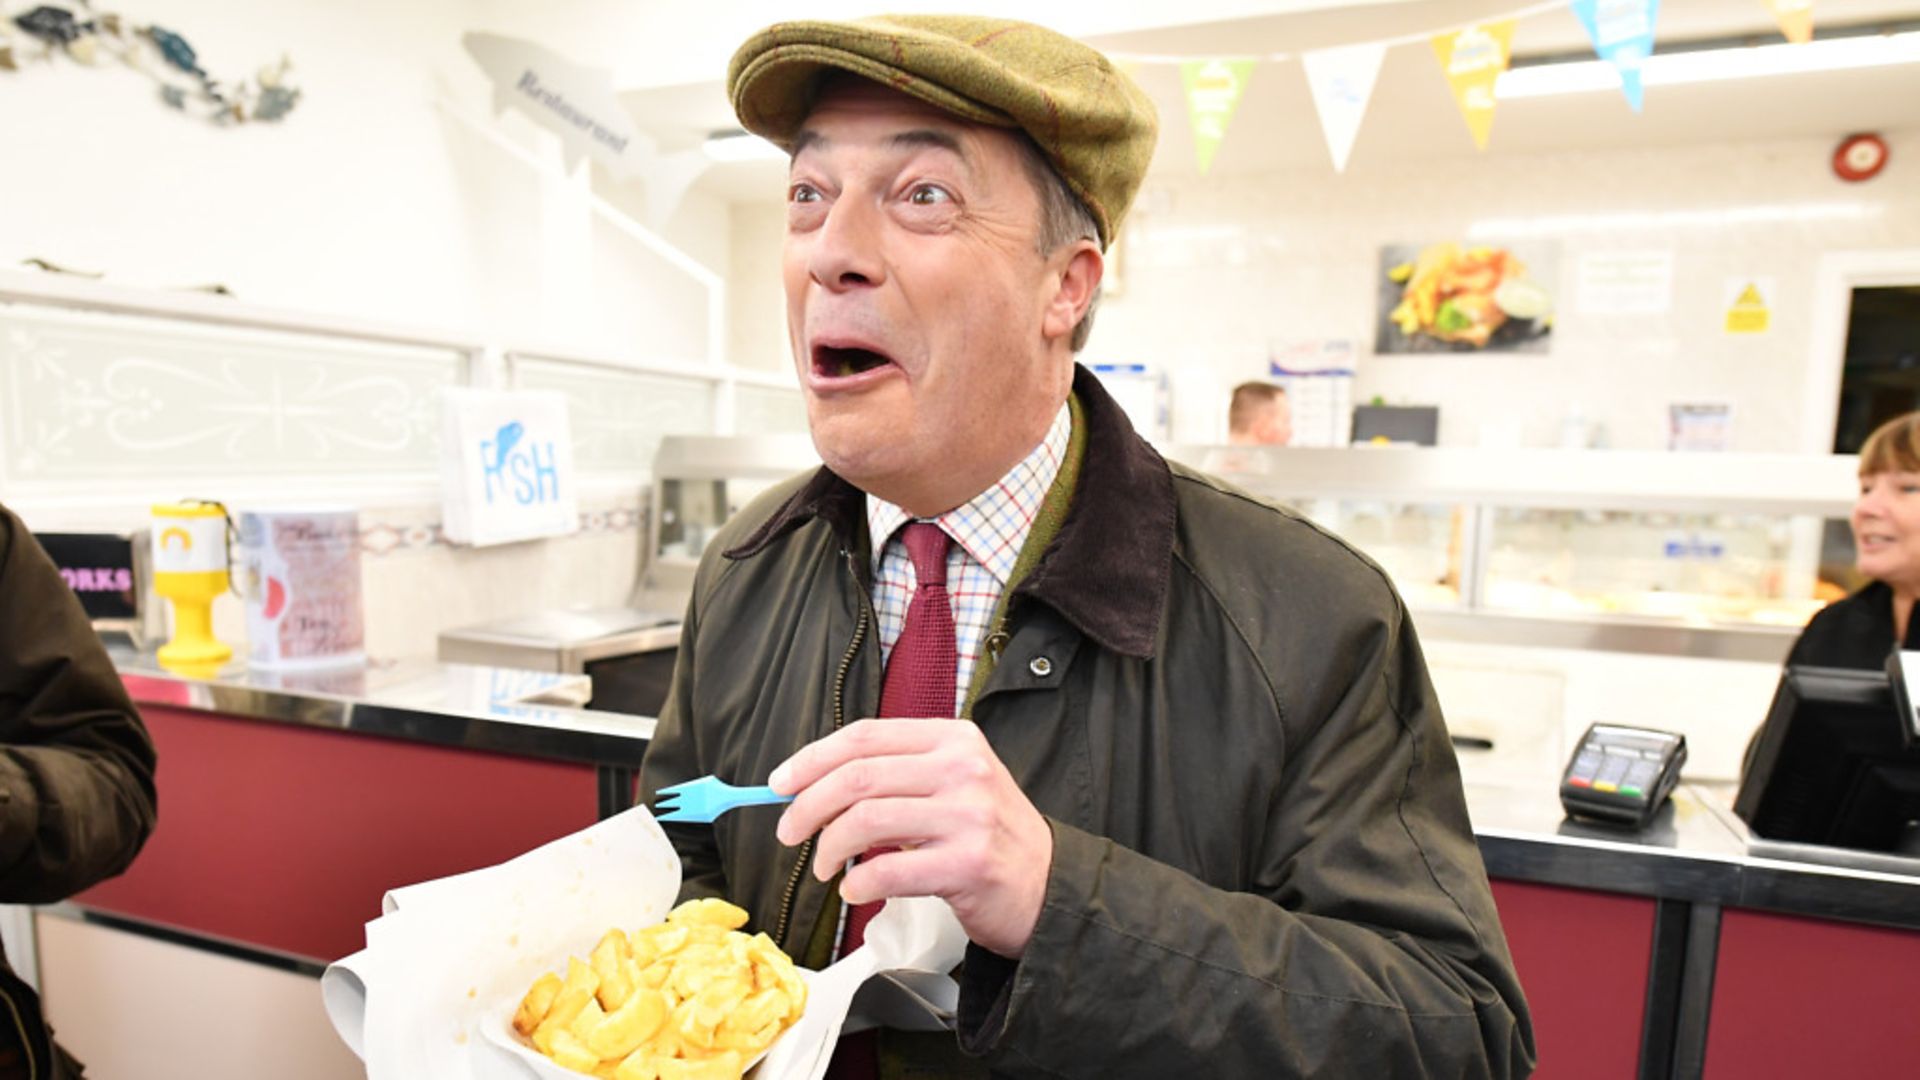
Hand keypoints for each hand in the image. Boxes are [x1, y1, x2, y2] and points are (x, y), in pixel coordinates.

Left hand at [768, 717, 1052, 957]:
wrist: (1048, 884)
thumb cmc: (988, 835)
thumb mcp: (953, 782)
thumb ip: (896, 774)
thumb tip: (812, 784)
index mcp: (953, 739)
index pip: (864, 737)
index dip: (812, 758)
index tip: (781, 783)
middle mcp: (962, 769)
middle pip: (857, 776)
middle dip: (807, 806)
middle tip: (789, 832)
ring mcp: (968, 816)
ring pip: (865, 821)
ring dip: (828, 849)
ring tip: (824, 867)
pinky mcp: (968, 864)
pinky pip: (887, 870)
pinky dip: (857, 883)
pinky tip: (853, 890)